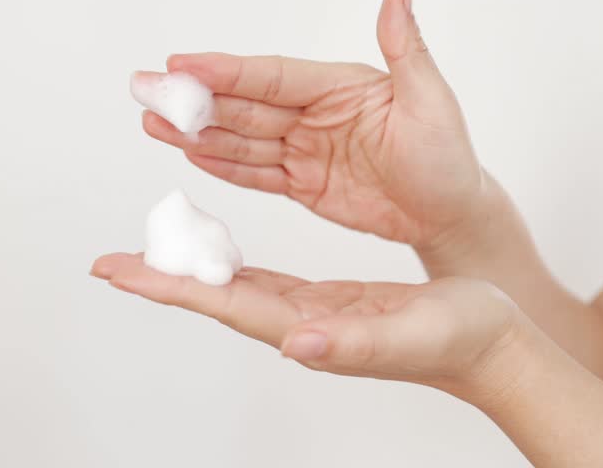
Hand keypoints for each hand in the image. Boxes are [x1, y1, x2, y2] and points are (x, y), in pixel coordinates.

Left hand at [91, 253, 522, 397]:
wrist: (490, 345)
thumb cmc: (459, 340)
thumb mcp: (409, 336)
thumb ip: (352, 345)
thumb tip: (295, 346)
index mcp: (310, 329)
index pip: (224, 304)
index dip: (171, 286)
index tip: (121, 270)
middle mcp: (299, 325)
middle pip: (215, 298)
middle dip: (162, 279)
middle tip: (112, 262)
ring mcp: (311, 316)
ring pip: (234, 289)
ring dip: (190, 272)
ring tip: (152, 255)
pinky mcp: (328, 303)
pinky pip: (265, 282)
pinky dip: (233, 267)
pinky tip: (221, 258)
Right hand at [139, 0, 485, 247]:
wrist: (450, 216)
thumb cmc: (448, 158)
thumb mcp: (429, 100)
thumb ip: (403, 47)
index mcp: (339, 87)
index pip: (272, 76)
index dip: (225, 70)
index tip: (182, 63)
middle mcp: (315, 114)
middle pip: (244, 105)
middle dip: (194, 100)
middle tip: (148, 92)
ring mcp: (306, 149)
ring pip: (242, 139)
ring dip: (199, 134)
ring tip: (156, 125)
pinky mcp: (303, 184)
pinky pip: (256, 173)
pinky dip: (224, 165)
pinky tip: (193, 156)